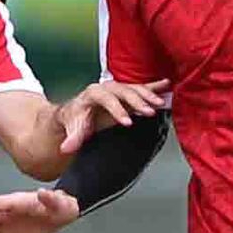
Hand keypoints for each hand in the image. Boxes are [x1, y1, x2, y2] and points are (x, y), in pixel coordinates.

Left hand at [53, 79, 169, 153]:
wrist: (78, 110)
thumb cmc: (76, 118)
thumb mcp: (72, 128)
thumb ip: (72, 138)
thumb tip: (66, 148)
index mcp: (93, 94)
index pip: (106, 98)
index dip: (117, 110)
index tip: (127, 122)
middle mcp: (107, 87)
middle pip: (124, 91)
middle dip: (137, 101)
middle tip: (149, 111)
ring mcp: (119, 89)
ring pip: (135, 89)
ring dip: (149, 95)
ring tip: (160, 104)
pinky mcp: (127, 93)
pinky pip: (142, 88)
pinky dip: (155, 86)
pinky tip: (167, 84)